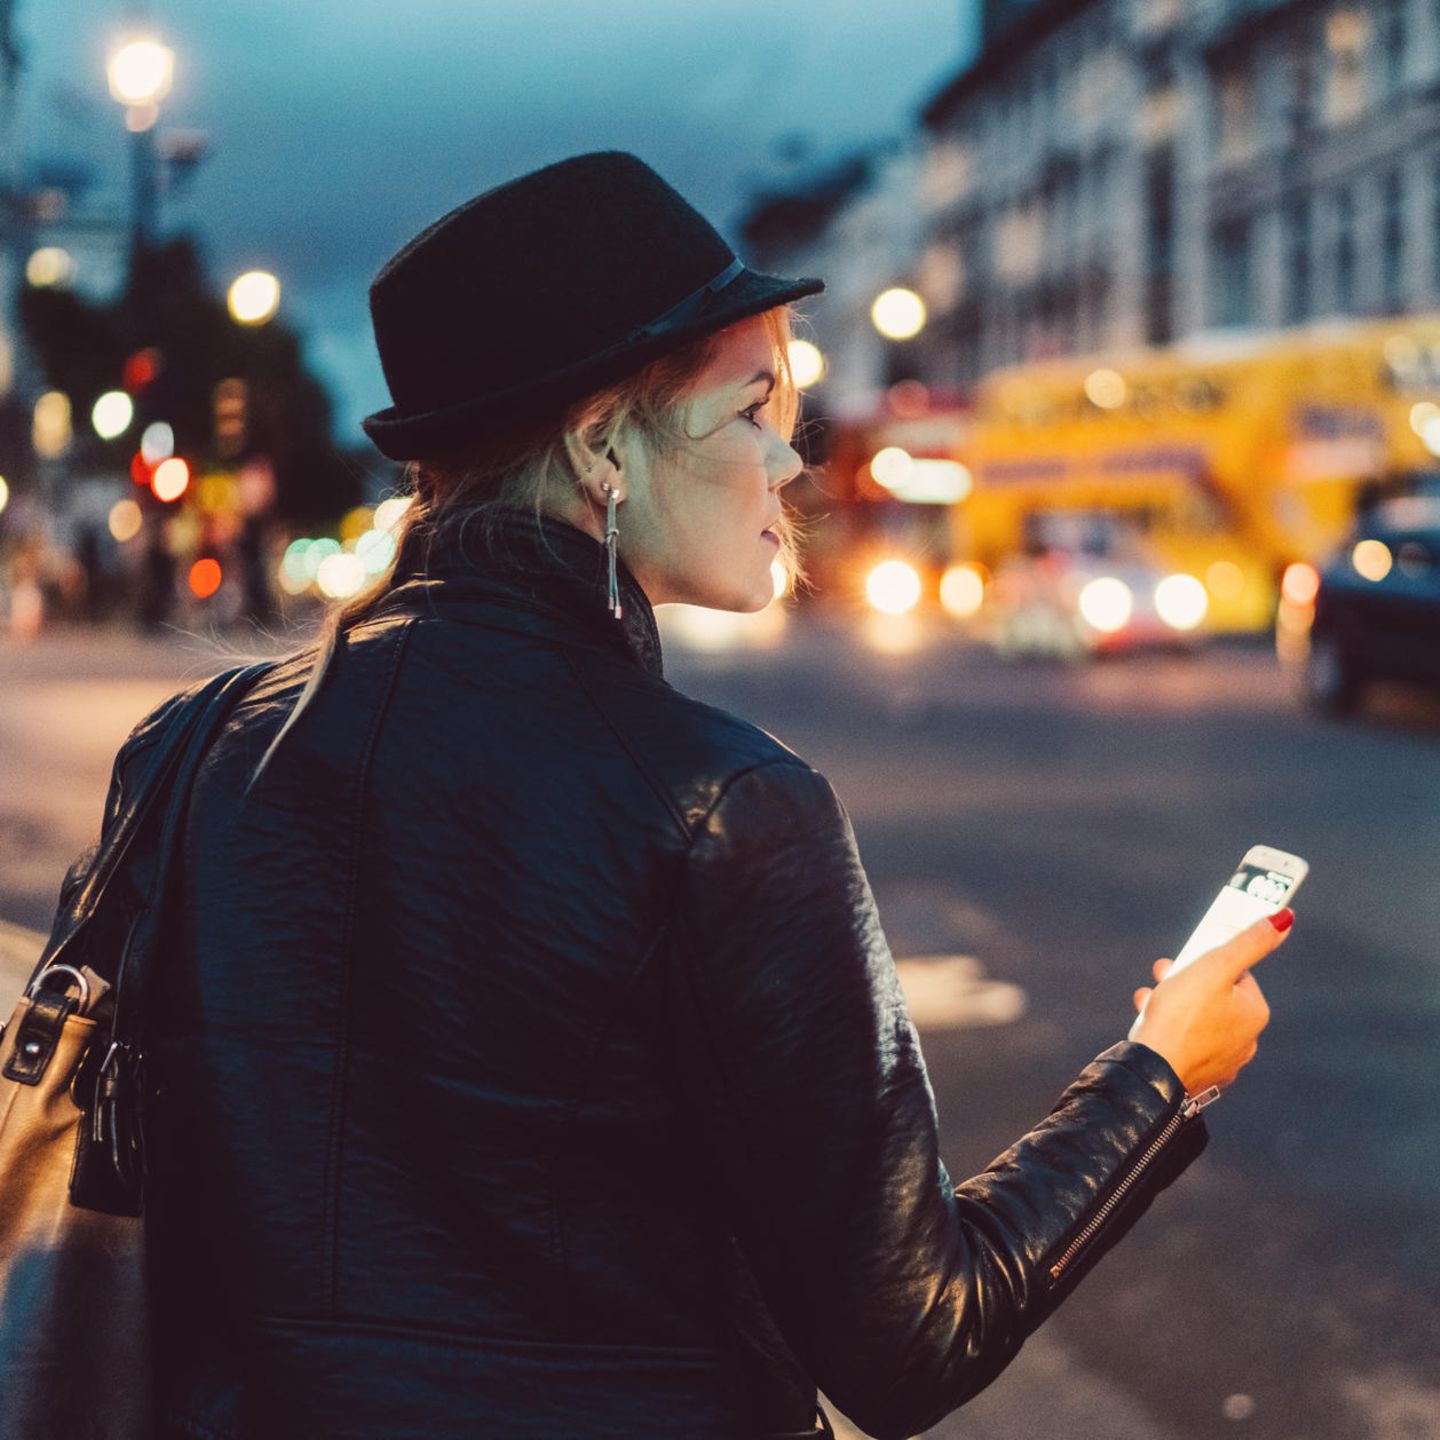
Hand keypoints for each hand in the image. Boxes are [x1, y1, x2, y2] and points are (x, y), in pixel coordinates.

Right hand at [1129, 912, 1290, 1095]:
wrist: (1154, 1072)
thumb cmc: (1182, 1016)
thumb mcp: (1215, 967)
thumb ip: (1249, 942)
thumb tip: (1284, 918)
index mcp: (1255, 1013)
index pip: (1236, 973)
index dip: (1208, 961)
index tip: (1186, 958)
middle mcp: (1246, 1040)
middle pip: (1216, 996)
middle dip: (1187, 982)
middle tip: (1163, 974)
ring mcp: (1223, 1061)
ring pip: (1198, 1020)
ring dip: (1174, 1004)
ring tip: (1150, 1000)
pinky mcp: (1199, 1074)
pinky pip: (1187, 1042)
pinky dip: (1171, 1030)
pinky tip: (1151, 1024)